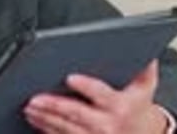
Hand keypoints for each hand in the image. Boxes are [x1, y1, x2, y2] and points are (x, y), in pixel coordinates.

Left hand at [24, 61, 167, 133]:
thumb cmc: (138, 108)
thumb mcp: (145, 87)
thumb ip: (145, 67)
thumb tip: (146, 51)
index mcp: (119, 107)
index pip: (100, 94)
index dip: (85, 86)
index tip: (70, 77)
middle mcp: (106, 125)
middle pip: (76, 114)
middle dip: (54, 106)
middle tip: (35, 97)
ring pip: (66, 130)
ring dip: (45, 119)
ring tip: (30, 108)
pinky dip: (48, 131)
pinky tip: (36, 122)